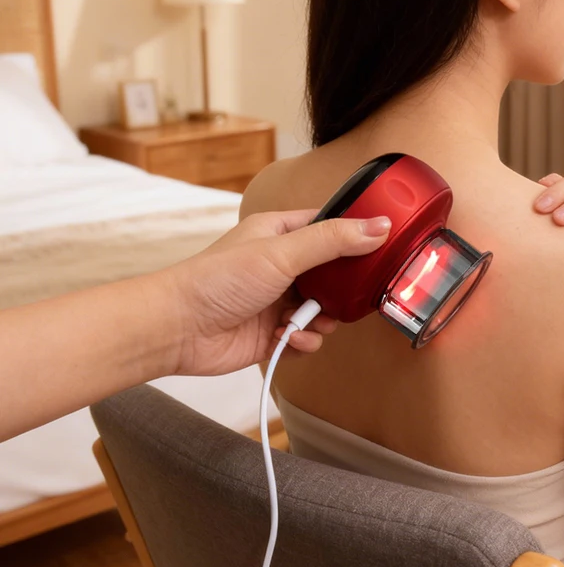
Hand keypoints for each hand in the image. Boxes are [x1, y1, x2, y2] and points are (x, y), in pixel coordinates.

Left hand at [160, 210, 390, 376]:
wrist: (178, 328)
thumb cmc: (219, 279)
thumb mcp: (282, 253)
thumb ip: (332, 241)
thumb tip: (379, 226)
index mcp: (281, 233)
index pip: (329, 226)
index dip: (355, 235)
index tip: (382, 246)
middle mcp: (281, 263)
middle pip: (332, 272)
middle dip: (342, 289)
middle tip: (350, 296)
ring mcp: (278, 298)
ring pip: (323, 308)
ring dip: (324, 319)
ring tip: (312, 322)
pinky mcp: (273, 331)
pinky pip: (307, 336)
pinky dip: (306, 340)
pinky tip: (292, 338)